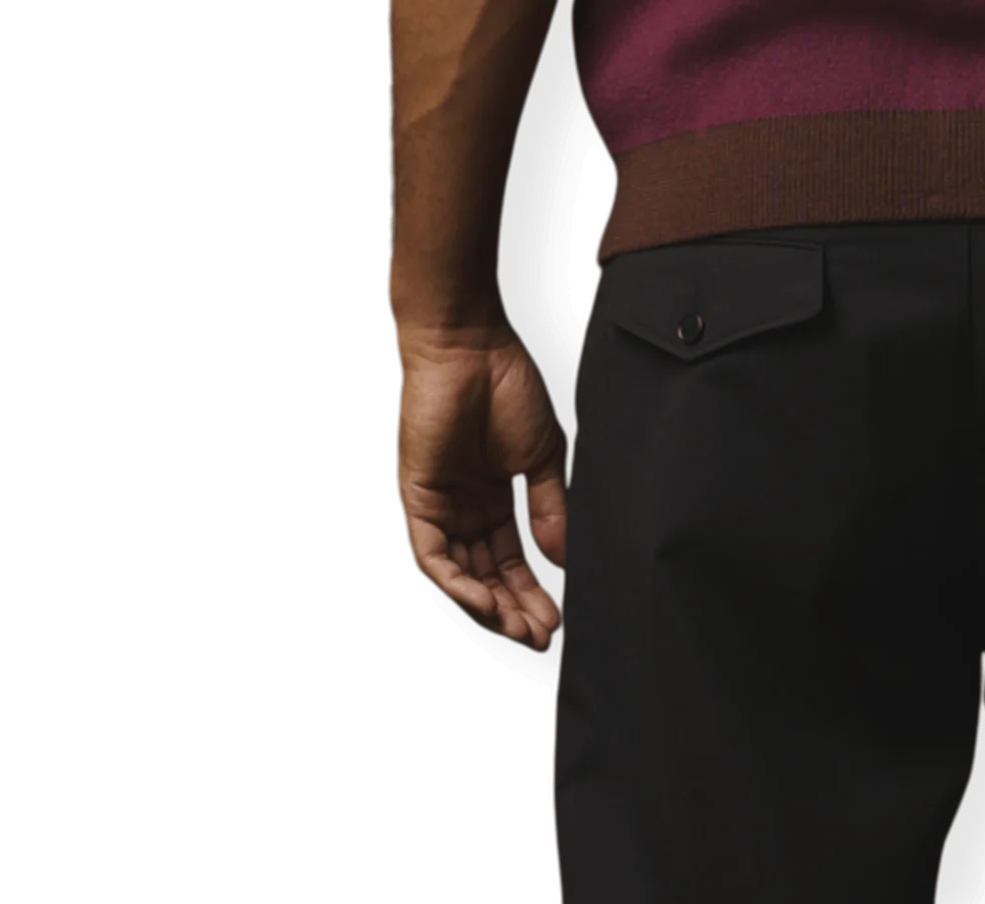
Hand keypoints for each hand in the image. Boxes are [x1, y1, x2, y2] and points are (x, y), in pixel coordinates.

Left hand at [393, 317, 569, 653]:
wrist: (470, 347)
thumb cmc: (509, 386)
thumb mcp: (543, 456)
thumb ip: (552, 509)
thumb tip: (566, 561)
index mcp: (496, 497)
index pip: (514, 560)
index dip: (536, 591)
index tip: (562, 617)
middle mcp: (466, 509)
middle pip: (489, 576)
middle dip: (516, 610)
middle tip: (544, 637)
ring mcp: (441, 508)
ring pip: (462, 576)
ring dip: (491, 608)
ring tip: (524, 629)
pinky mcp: (417, 503)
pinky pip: (434, 559)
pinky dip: (460, 586)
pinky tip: (489, 604)